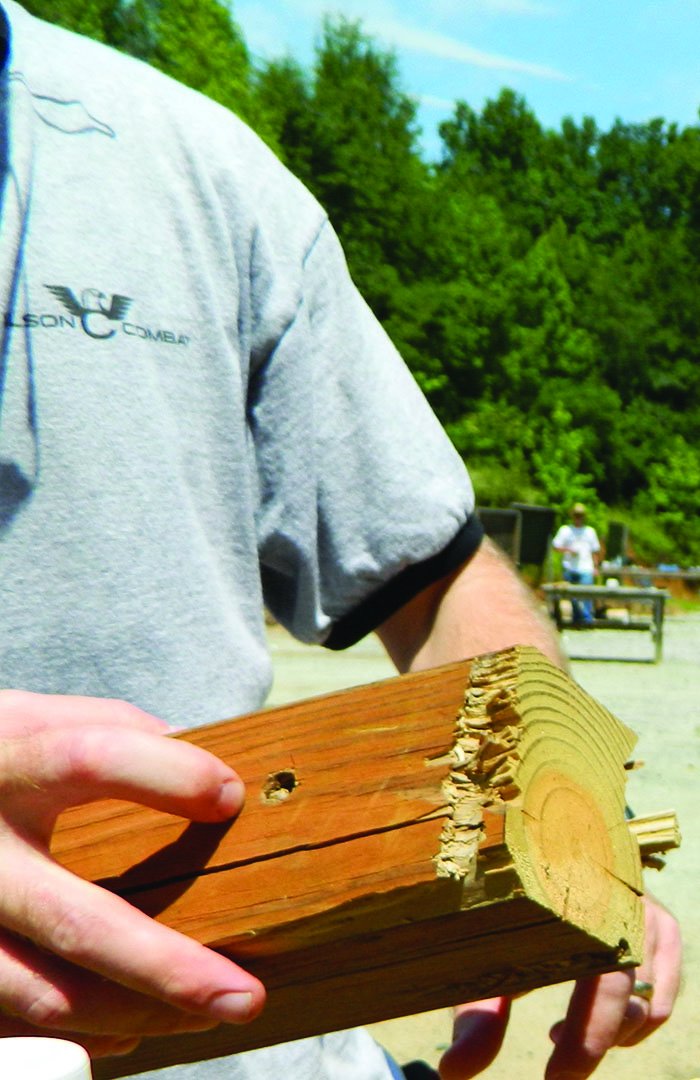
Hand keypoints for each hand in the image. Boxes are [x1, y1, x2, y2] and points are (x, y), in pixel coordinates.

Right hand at [0, 690, 265, 1056]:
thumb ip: (112, 730)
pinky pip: (16, 1025)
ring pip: (47, 995)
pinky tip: (136, 1024)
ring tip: (210, 1011)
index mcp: (6, 765)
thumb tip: (208, 769)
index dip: (168, 774)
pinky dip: (86, 1033)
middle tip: (243, 994)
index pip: (89, 758)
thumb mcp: (30, 720)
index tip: (230, 797)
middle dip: (167, 967)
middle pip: (75, 921)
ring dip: (140, 1013)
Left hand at [439, 894, 679, 1078]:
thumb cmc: (505, 894)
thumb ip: (476, 1008)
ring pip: (649, 999)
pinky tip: (588, 1023)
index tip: (557, 1076)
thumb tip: (454, 1073)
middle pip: (629, 992)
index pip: (604, 976)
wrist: (541, 836)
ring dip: (611, 1030)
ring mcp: (647, 907)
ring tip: (561, 1035)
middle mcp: (622, 897)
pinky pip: (662, 994)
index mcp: (577, 894)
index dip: (586, 1034)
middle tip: (558, 1069)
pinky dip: (632, 1020)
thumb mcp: (485, 945)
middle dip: (594, 1038)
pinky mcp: (660, 920)